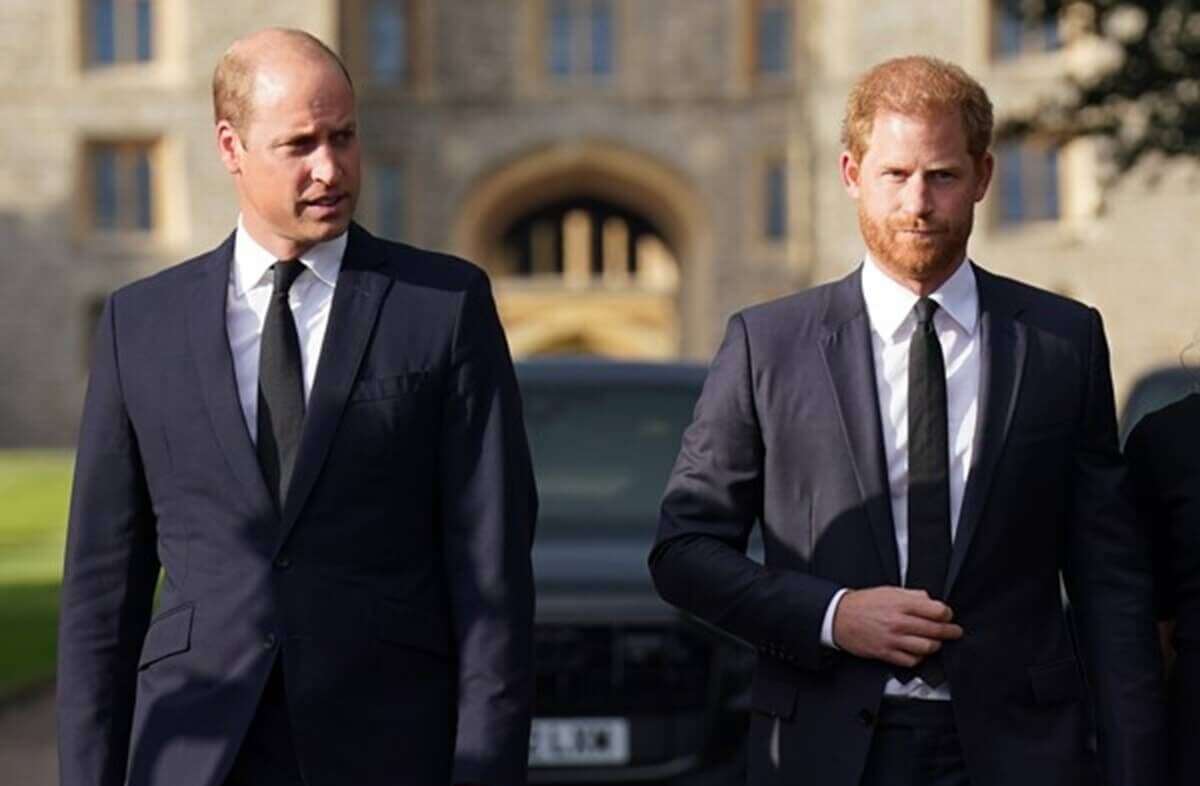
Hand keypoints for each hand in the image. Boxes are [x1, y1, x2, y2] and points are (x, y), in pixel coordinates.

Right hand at [832, 586, 961, 667]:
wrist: (838, 617)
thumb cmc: (862, 604)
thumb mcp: (888, 591)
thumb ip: (912, 595)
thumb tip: (930, 601)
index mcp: (901, 604)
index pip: (937, 611)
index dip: (947, 614)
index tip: (947, 615)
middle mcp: (899, 622)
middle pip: (936, 630)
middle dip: (950, 631)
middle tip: (954, 631)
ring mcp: (893, 640)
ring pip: (927, 648)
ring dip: (936, 645)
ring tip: (936, 641)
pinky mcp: (886, 653)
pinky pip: (912, 660)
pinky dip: (919, 657)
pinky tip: (918, 651)